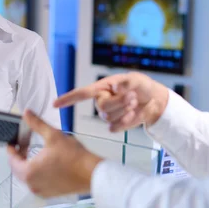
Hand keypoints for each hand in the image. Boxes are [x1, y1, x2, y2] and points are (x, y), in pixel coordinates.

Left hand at [7, 109, 102, 197]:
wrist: (91, 174)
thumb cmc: (73, 157)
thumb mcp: (52, 135)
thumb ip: (36, 124)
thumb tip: (26, 113)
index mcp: (29, 171)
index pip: (12, 159)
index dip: (11, 149)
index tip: (11, 142)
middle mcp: (32, 184)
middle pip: (17, 169)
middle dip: (19, 156)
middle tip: (23, 144)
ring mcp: (40, 190)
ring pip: (27, 177)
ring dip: (27, 164)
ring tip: (34, 152)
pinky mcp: (49, 193)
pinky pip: (36, 182)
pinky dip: (36, 173)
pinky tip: (44, 163)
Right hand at [53, 72, 168, 131]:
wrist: (154, 101)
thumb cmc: (142, 87)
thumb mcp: (135, 80)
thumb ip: (126, 83)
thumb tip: (115, 87)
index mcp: (101, 88)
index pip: (81, 94)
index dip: (67, 99)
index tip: (55, 104)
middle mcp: (101, 101)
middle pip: (102, 108)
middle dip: (119, 103)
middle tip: (132, 96)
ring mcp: (108, 114)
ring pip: (109, 118)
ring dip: (125, 110)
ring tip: (134, 102)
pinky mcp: (115, 124)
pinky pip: (114, 127)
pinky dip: (126, 121)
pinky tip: (132, 114)